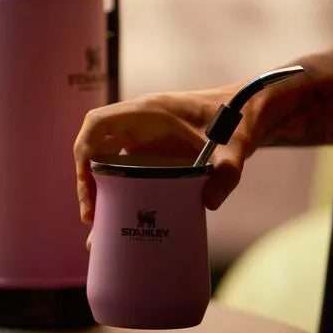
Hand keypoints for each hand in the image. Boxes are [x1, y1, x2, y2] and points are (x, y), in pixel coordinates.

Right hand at [73, 86, 257, 224]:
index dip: (84, 151)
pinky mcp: (151, 149)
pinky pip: (123, 167)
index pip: (98, 123)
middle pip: (94, 146)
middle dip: (87, 180)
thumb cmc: (237, 117)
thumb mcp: (235, 146)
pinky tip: (120, 214)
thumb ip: (227, 171)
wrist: (247, 109)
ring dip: (97, 187)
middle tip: (92, 216)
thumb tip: (208, 203)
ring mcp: (143, 135)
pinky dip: (115, 188)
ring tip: (99, 223)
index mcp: (148, 111)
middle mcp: (138, 122)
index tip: (87, 184)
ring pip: (104, 158)